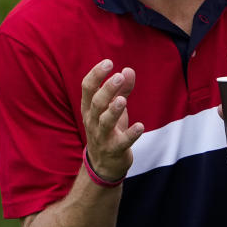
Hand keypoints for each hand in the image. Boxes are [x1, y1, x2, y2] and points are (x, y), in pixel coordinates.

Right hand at [81, 59, 144, 181]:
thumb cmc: (109, 129)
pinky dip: (131, 135)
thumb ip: (122, 89)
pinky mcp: (114, 150)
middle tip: (118, 76)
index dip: (95, 75)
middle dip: (107, 89)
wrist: (104, 164)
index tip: (107, 62)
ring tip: (123, 100)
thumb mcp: (114, 108)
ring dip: (114, 110)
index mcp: (89, 108)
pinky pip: (122, 142)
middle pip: (96, 103)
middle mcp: (92, 121)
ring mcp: (102, 136)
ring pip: (105, 122)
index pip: (87, 89)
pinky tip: (140, 126)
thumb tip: (128, 70)